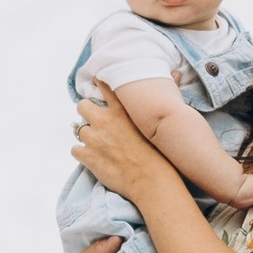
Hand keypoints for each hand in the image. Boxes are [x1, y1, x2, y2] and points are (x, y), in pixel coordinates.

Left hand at [68, 79, 163, 203]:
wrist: (152, 181)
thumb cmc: (162, 153)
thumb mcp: (162, 120)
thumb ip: (167, 94)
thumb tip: (177, 71)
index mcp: (121, 110)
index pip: (103, 86)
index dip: (98, 85)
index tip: (97, 86)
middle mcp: (104, 121)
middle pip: (82, 105)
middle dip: (87, 112)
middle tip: (97, 122)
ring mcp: (93, 139)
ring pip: (78, 129)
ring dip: (87, 136)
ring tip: (99, 144)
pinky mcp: (87, 157)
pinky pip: (75, 150)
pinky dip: (82, 154)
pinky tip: (94, 158)